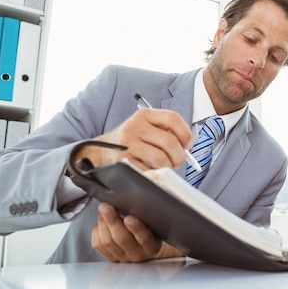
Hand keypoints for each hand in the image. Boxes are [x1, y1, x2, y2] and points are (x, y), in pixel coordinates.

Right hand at [76, 108, 193, 170]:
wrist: (100, 149)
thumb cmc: (132, 140)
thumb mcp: (145, 126)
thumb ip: (166, 130)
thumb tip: (187, 146)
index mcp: (144, 115)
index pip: (173, 118)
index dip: (185, 133)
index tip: (187, 144)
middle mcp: (135, 126)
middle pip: (169, 142)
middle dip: (179, 156)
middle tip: (178, 161)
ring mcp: (127, 144)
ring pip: (160, 159)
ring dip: (168, 166)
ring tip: (166, 166)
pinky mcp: (122, 161)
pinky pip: (148, 171)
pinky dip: (154, 174)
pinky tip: (152, 170)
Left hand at [91, 202, 182, 262]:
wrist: (147, 249)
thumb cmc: (151, 232)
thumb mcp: (154, 225)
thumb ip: (146, 216)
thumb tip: (132, 197)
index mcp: (152, 246)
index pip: (145, 239)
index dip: (136, 228)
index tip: (129, 217)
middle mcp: (138, 254)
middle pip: (122, 239)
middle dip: (112, 220)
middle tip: (106, 206)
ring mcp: (123, 258)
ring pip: (108, 242)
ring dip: (102, 223)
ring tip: (102, 210)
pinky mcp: (110, 258)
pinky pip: (98, 245)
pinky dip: (97, 230)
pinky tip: (101, 222)